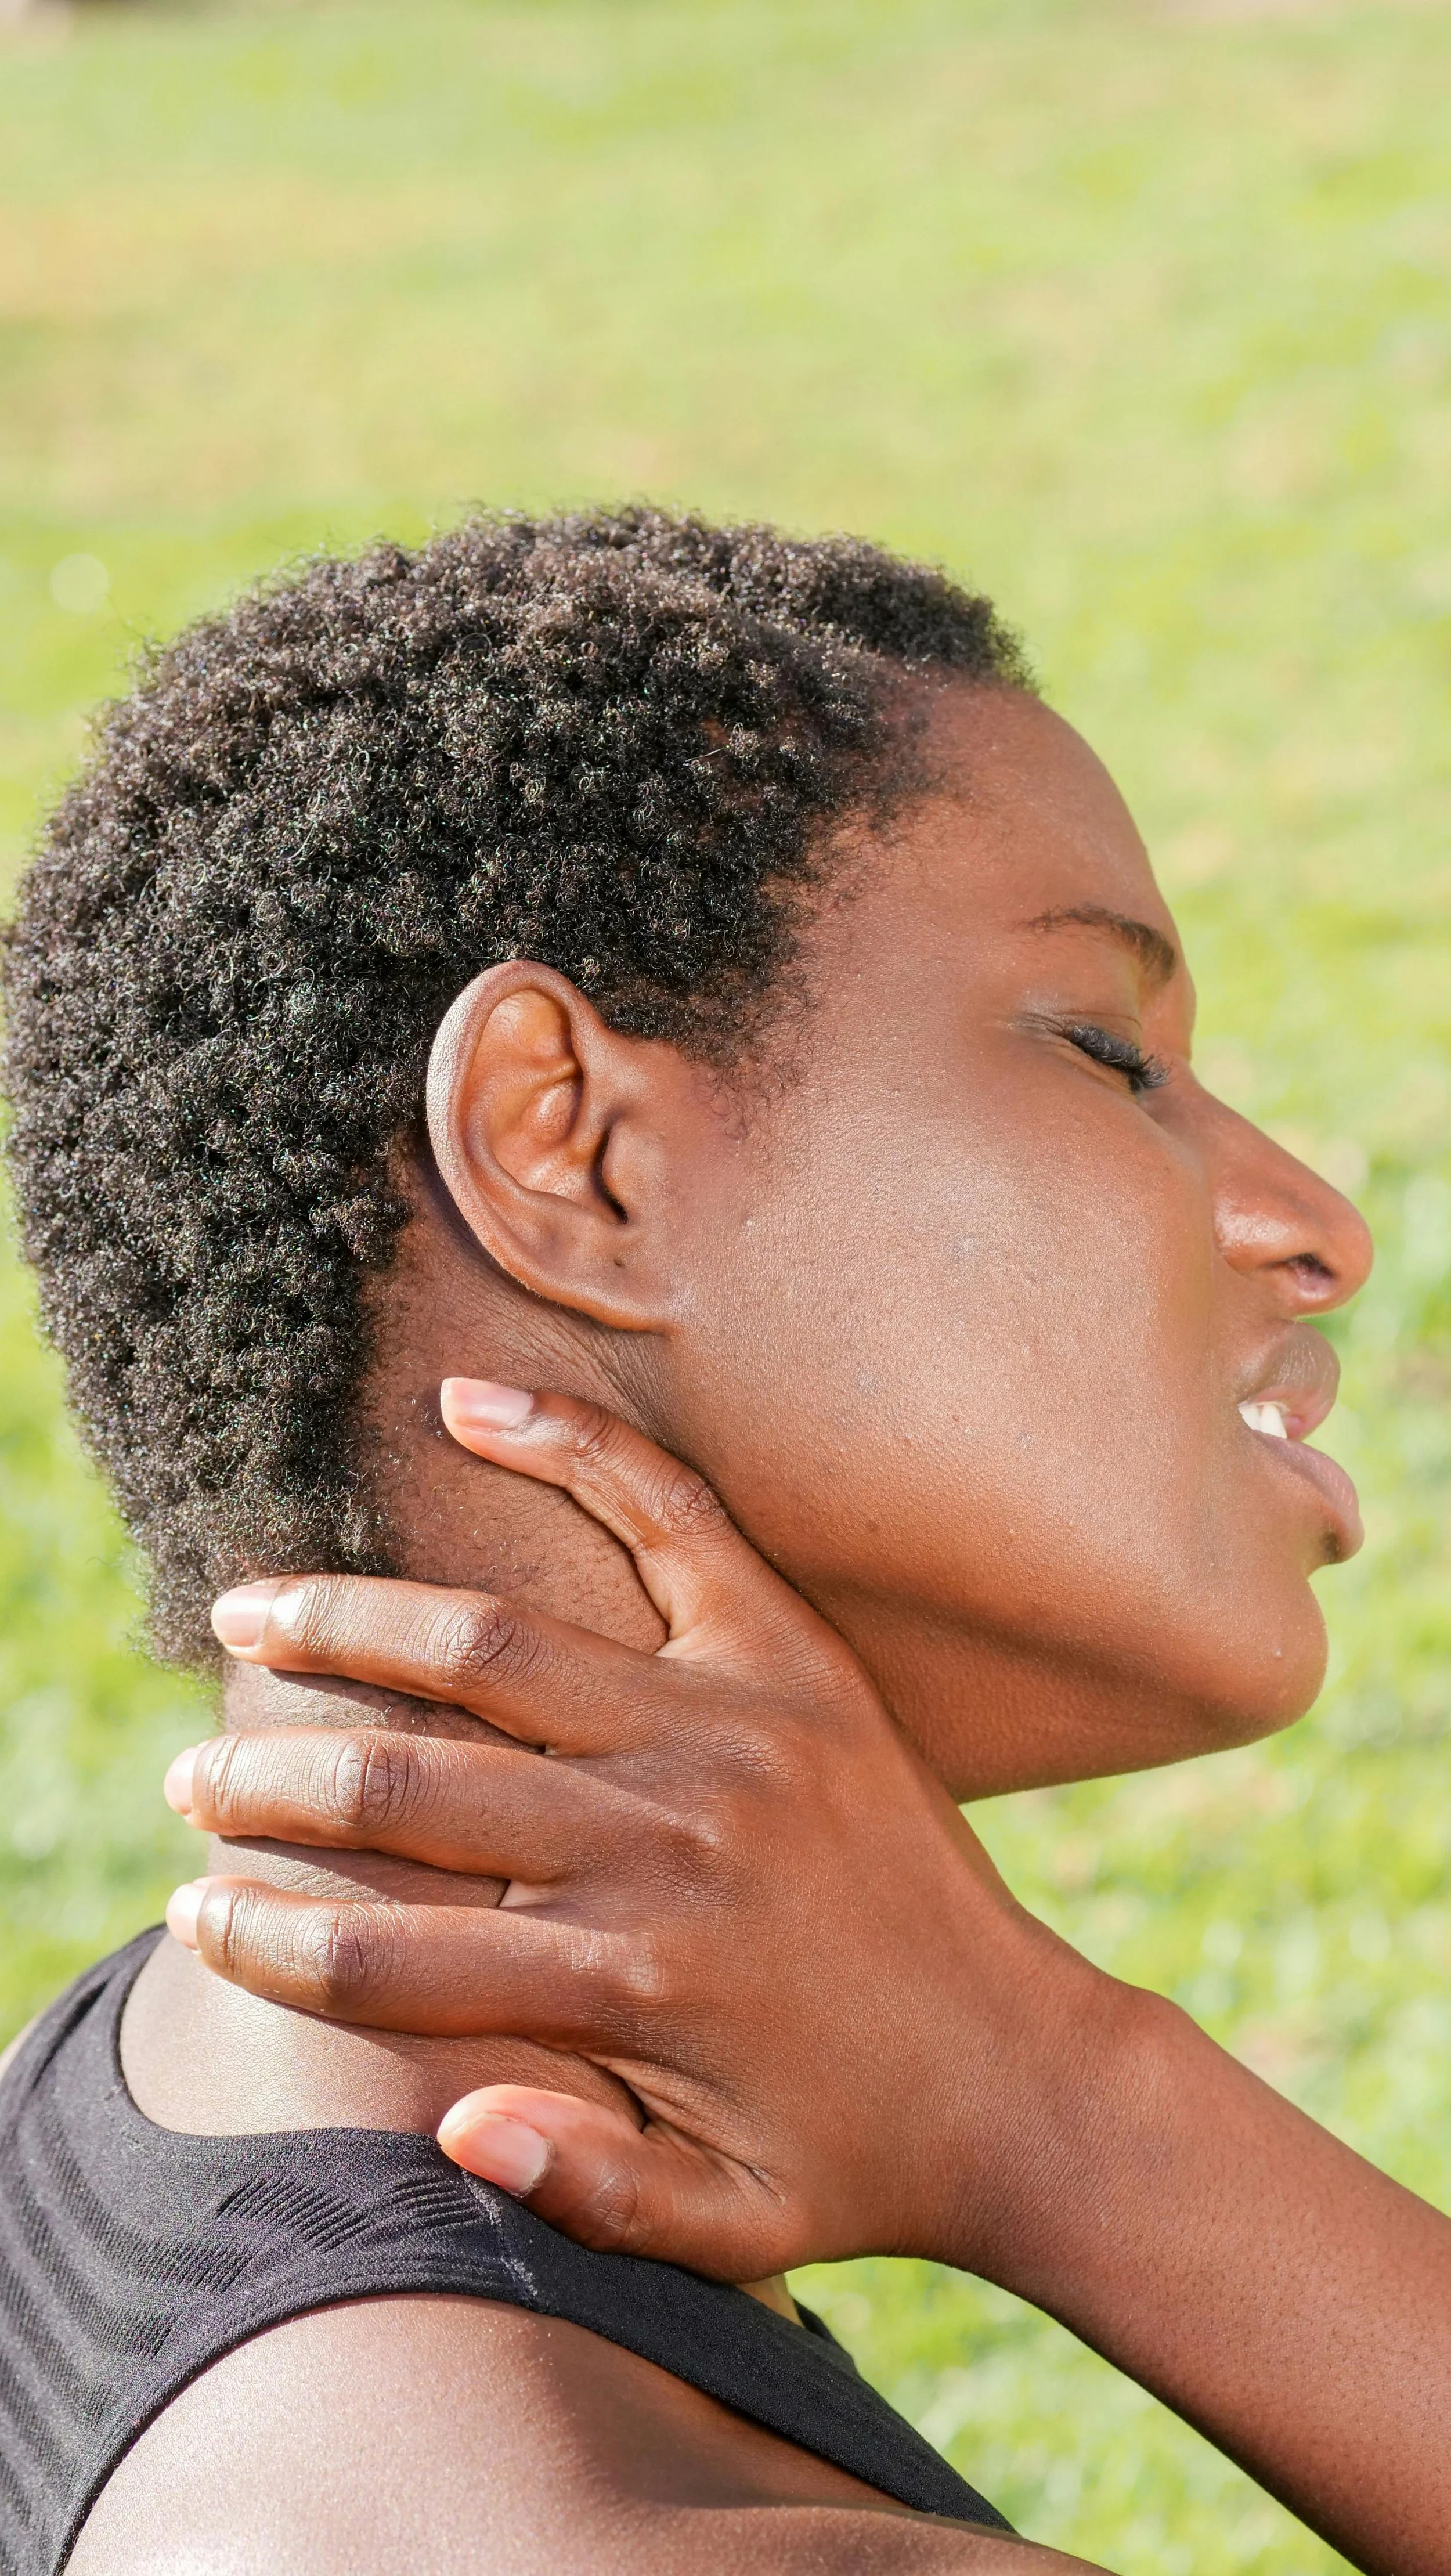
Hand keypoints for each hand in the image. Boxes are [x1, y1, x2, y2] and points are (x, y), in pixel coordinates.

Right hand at [164, 1380, 1130, 2285]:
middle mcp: (669, 1840)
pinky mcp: (794, 1657)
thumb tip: (444, 2128)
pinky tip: (465, 1402)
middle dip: (275, 1775)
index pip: (391, 1952)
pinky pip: (667, 1519)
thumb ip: (588, 2190)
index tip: (196, 1909)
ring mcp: (732, 1730)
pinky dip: (566, 1447)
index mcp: (633, 1984)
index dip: (273, 1933)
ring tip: (247, 1610)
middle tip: (193, 1771)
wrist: (1032, 2075)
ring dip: (351, 1624)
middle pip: (413, 1782)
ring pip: (494, 1646)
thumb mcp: (729, 2229)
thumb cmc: (858, 2158)